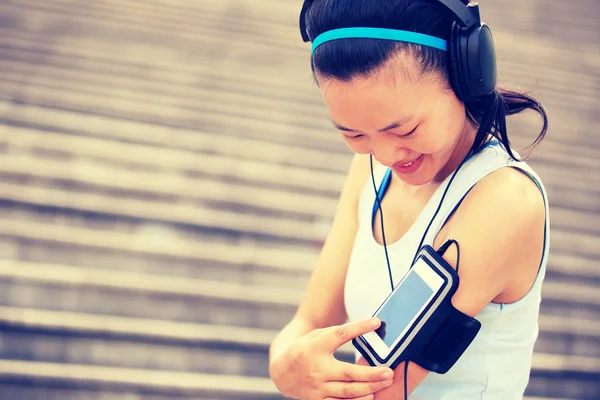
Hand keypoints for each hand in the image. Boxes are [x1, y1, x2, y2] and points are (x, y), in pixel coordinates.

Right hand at [269, 318, 393, 399]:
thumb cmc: (302, 350)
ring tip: (385, 382)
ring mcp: (317, 387)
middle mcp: (317, 368)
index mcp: (315, 347)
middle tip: (388, 371)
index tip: (376, 322)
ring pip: (347, 391)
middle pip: (348, 373)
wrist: (281, 373)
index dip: (359, 327)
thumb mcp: (312, 337)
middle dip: (371, 373)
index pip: (340, 335)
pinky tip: (369, 396)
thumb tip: (359, 329)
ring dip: (369, 388)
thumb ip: (333, 334)